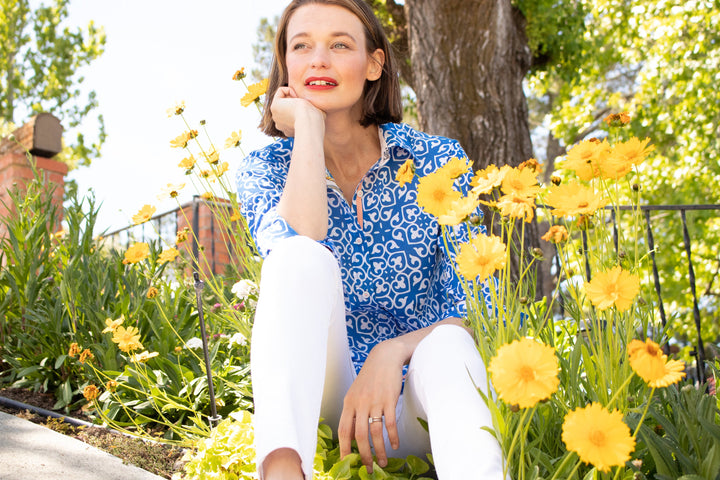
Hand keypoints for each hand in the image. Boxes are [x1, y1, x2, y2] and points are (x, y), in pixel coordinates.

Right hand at [270, 87, 324, 136]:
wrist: (309, 122)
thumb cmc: (315, 122)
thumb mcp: (315, 118)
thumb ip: (312, 114)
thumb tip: (315, 109)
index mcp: (288, 129)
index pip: (293, 114)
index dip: (302, 108)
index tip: (308, 112)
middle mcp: (280, 124)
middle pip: (288, 106)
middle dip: (295, 103)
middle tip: (304, 107)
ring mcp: (276, 116)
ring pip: (284, 99)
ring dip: (293, 97)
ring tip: (300, 103)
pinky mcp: (274, 107)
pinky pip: (280, 91)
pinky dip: (289, 90)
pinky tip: (296, 98)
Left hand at [338, 340, 404, 471]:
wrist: (384, 358)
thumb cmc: (370, 377)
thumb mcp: (356, 392)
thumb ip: (354, 412)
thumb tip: (353, 435)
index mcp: (349, 402)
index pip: (344, 429)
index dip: (344, 447)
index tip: (346, 461)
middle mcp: (360, 403)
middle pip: (360, 435)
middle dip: (363, 455)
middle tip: (368, 468)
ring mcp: (375, 402)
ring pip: (375, 432)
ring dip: (380, 450)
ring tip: (383, 462)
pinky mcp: (389, 400)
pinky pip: (390, 424)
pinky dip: (392, 437)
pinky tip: (395, 445)